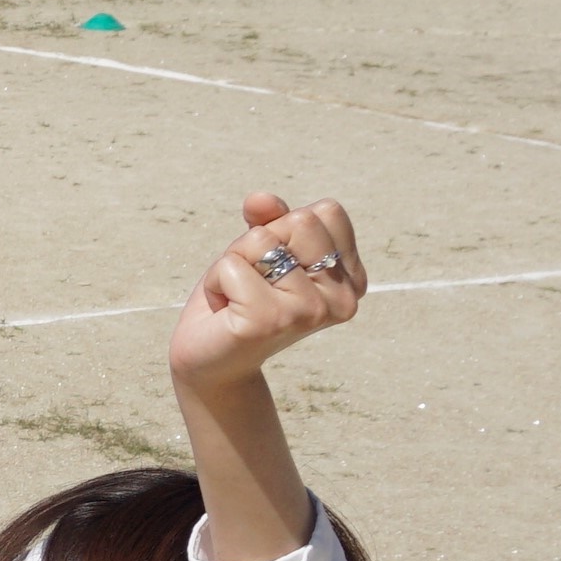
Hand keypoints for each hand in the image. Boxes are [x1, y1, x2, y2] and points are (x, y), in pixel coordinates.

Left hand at [173, 194, 365, 393]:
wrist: (209, 361)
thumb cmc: (238, 303)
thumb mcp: (259, 252)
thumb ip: (269, 219)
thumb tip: (261, 199)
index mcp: (352, 279)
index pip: (325, 212)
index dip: (285, 229)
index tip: (272, 269)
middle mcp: (342, 298)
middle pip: (300, 220)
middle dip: (258, 242)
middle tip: (250, 283)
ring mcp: (311, 312)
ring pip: (261, 241)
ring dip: (234, 263)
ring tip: (237, 298)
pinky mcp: (271, 320)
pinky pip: (231, 266)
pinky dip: (215, 281)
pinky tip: (225, 311)